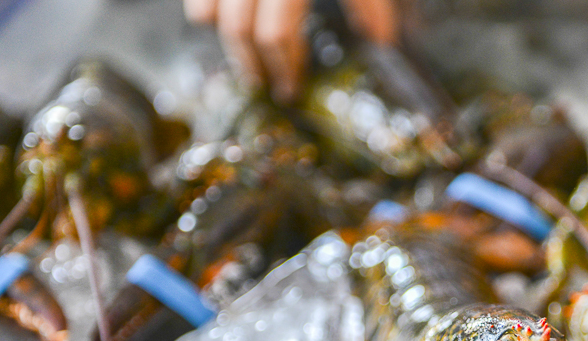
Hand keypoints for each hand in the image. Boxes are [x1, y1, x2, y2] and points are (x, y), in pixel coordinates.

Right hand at [184, 0, 397, 103]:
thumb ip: (368, 0)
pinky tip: (222, 14)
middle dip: (251, 65)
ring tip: (244, 53)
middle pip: (237, 31)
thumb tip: (381, 40)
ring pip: (206, 9)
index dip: (284, 67)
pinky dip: (207, 4)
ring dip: (224, 36)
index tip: (292, 86)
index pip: (277, 36)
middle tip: (265, 82)